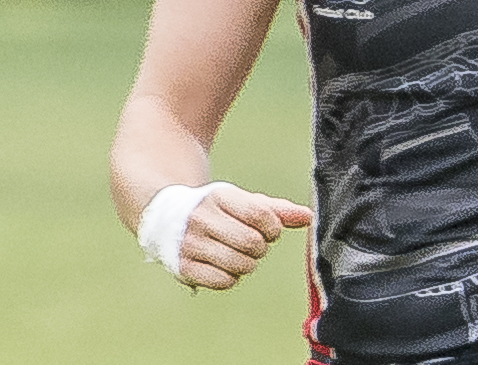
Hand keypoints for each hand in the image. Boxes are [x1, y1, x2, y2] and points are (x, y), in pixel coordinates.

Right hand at [177, 186, 311, 289]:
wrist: (168, 217)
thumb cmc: (219, 210)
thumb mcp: (244, 202)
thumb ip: (278, 210)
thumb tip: (308, 217)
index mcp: (220, 196)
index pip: (260, 214)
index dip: (273, 227)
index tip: (269, 230)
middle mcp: (201, 219)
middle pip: (251, 242)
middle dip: (261, 247)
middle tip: (253, 244)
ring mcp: (189, 243)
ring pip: (239, 264)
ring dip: (248, 264)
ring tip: (239, 254)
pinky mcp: (182, 267)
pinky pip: (222, 282)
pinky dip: (231, 277)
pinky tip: (224, 266)